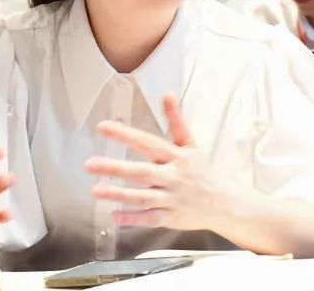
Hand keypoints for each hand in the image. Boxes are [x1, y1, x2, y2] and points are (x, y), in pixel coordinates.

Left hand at [85, 95, 229, 230]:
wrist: (223, 203)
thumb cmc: (202, 171)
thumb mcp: (191, 144)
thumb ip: (176, 120)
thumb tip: (166, 95)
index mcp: (177, 156)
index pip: (148, 142)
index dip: (126, 135)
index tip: (103, 127)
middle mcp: (173, 177)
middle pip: (141, 172)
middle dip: (115, 168)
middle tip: (89, 164)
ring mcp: (172, 199)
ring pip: (142, 197)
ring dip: (119, 194)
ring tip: (95, 190)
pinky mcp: (171, 218)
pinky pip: (149, 219)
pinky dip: (132, 219)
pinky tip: (113, 216)